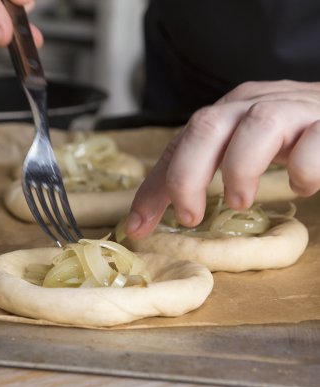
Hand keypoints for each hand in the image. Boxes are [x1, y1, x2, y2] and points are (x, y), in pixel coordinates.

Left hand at [124, 80, 319, 239]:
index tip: (139, 227)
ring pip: (258, 124)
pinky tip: (302, 185)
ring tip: (240, 202)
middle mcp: (254, 104)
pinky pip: (314, 141)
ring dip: (240, 168)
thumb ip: (204, 172)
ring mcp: (294, 109)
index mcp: (227, 113)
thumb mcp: (241, 150)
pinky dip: (303, 167)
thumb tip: (147, 219)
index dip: (155, 186)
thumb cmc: (294, 136)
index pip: (179, 144)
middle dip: (188, 175)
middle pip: (207, 125)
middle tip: (189, 217)